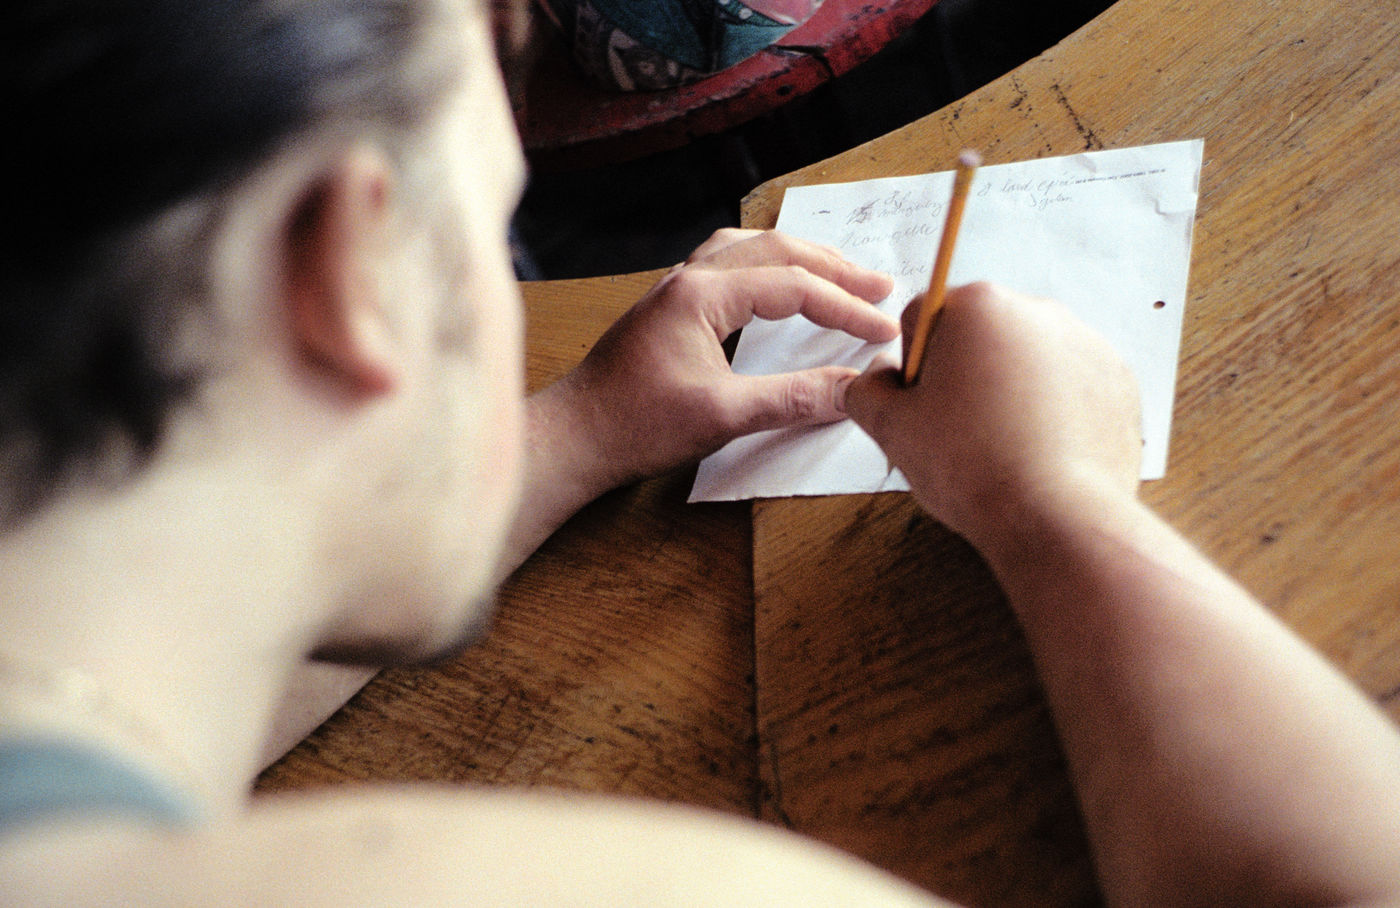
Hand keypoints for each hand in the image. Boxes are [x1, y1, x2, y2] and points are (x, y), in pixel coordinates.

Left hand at [555, 228, 897, 488]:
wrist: (573, 438)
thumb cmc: (634, 425)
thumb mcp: (723, 416)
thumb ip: (791, 399)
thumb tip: (852, 392)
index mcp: (701, 294)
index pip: (793, 285)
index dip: (845, 306)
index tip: (881, 330)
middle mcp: (688, 280)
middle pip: (775, 250)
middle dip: (833, 267)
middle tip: (879, 284)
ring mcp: (675, 292)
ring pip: (748, 250)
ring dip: (798, 258)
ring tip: (837, 273)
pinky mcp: (669, 311)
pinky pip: (727, 268)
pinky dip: (765, 268)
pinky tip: (775, 286)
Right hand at [844, 282, 1142, 549]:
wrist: (1058, 518)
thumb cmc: (975, 468)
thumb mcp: (891, 428)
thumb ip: (867, 391)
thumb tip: (871, 379)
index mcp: (978, 305)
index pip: (923, 318)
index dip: (913, 366)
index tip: (923, 405)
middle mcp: (1036, 310)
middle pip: (978, 335)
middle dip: (965, 374)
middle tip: (959, 431)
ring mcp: (1084, 343)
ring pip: (1024, 360)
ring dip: (1008, 392)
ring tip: (1002, 446)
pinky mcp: (1116, 379)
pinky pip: (1067, 385)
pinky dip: (1051, 411)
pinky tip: (1038, 451)